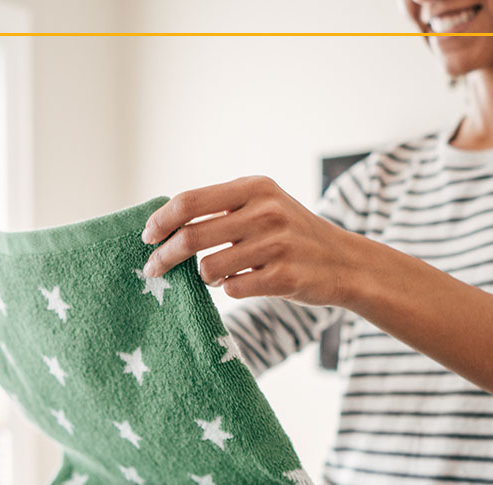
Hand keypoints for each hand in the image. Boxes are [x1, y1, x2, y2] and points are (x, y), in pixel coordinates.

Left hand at [140, 176, 368, 306]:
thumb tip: (163, 223)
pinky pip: (233, 289)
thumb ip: (221, 207)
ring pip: (209, 268)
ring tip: (216, 274)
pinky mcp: (284, 277)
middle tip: (153, 269)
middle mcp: (266, 211)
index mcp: (254, 188)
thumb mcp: (263, 205)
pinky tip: (242, 283)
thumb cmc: (291, 234)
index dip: (160, 221)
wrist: (345, 262)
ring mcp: (277, 245)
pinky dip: (229, 289)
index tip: (147, 237)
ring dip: (204, 276)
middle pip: (191, 236)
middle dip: (164, 256)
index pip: (189, 201)